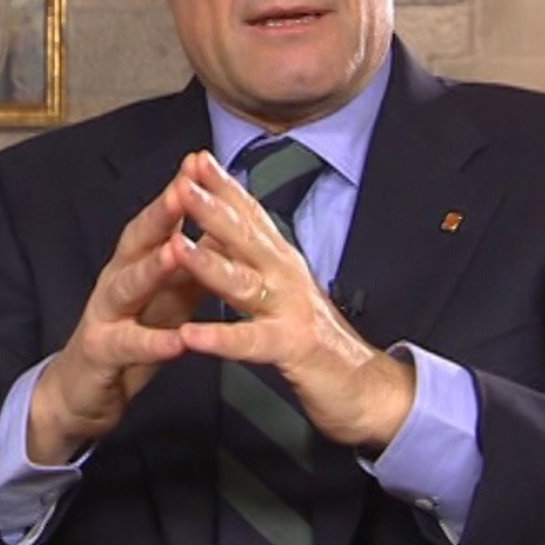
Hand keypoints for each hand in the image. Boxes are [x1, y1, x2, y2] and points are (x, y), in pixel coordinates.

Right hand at [28, 157, 208, 463]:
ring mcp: (104, 315)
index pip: (157, 221)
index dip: (178, 191)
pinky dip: (154, 341)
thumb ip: (190, 265)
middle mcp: (115, 280)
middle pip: (137, 241)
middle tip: (184, 187)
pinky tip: (178, 340)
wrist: (82, 391)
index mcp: (134, 263)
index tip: (201, 161)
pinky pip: (129, 345)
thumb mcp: (164, 297)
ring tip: (176, 250)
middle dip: (161, 214)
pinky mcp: (101, 353)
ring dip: (153, 267)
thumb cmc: (131, 336)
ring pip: (127, 286)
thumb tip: (224, 225)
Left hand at [171, 152, 414, 452]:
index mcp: (280, 259)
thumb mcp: (284, 285)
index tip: (195, 157)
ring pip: (243, 281)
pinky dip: (220, 338)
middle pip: (244, 235)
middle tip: (181, 182)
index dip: (224, 184)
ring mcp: (290, 309)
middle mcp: (285, 275)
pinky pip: (250, 342)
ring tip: (176, 245)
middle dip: (211, 207)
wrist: (368, 387)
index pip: (250, 214)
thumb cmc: (314, 335)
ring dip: (208, 262)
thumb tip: (230, 220)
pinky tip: (191, 334)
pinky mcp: (291, 348)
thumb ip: (258, 255)